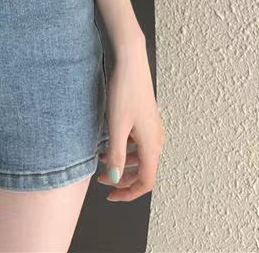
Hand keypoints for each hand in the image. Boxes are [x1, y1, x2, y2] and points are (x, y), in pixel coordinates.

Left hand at [97, 39, 164, 201]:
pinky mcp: (147, 118)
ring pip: (141, 156)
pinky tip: (111, 141)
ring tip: (101, 158)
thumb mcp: (116, 126)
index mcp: (152, 145)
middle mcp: (157, 139)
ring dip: (124, 162)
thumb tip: (115, 179)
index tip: (111, 196)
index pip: (146, 181)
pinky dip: (126, 148)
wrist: (131, 62)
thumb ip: (116, 154)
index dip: (129, 193)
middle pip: (144, 171)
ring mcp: (154, 127)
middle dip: (123, 178)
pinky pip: (140, 142)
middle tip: (101, 179)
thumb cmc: (124, 91)